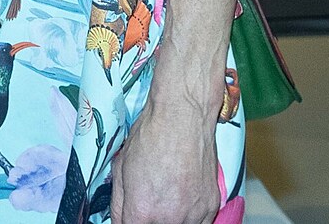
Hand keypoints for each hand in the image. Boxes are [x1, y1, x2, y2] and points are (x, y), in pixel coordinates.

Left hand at [110, 101, 221, 223]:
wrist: (183, 116)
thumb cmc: (152, 135)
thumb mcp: (120, 168)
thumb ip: (118, 204)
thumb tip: (119, 220)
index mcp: (142, 211)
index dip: (129, 221)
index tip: (134, 214)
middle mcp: (169, 218)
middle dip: (149, 219)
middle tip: (150, 204)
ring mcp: (193, 214)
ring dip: (171, 219)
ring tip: (168, 200)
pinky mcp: (211, 206)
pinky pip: (199, 223)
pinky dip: (190, 216)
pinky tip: (183, 199)